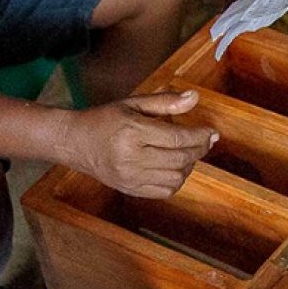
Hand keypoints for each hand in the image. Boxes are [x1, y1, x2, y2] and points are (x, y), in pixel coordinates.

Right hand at [62, 91, 217, 197]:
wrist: (75, 143)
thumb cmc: (105, 119)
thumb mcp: (133, 104)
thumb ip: (165, 102)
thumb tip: (195, 98)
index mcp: (132, 131)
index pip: (177, 138)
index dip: (199, 137)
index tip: (212, 133)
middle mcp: (132, 157)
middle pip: (180, 159)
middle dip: (198, 151)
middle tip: (204, 142)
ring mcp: (131, 177)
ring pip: (176, 178)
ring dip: (188, 166)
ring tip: (186, 154)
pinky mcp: (131, 190)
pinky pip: (165, 191)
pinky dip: (176, 180)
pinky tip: (175, 168)